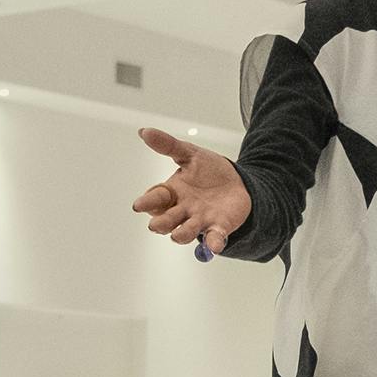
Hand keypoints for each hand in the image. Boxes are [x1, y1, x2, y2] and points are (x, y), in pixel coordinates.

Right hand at [132, 129, 251, 250]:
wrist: (238, 182)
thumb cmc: (209, 171)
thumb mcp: (190, 154)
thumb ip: (168, 145)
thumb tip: (143, 131)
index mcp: (172, 192)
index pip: (155, 198)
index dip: (146, 202)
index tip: (139, 205)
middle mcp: (182, 210)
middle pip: (166, 220)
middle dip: (160, 223)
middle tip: (156, 224)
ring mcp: (199, 221)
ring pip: (185, 232)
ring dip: (181, 235)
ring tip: (177, 236)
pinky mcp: (218, 227)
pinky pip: (213, 239)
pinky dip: (213, 243)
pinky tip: (214, 245)